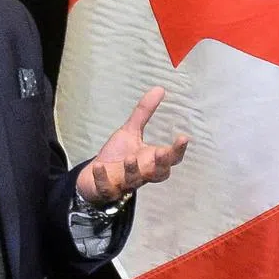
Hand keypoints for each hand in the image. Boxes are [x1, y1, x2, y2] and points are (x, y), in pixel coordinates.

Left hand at [75, 86, 189, 204]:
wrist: (95, 176)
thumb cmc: (118, 154)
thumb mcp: (130, 131)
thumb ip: (144, 113)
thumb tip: (160, 88)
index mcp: (151, 160)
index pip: (171, 158)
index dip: (178, 150)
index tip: (183, 137)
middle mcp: (143, 173)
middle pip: (159, 174)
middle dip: (161, 164)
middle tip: (161, 152)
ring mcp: (125, 183)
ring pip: (135, 181)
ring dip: (133, 171)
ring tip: (129, 158)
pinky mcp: (108, 190)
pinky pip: (107, 188)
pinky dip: (103, 179)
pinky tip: (99, 166)